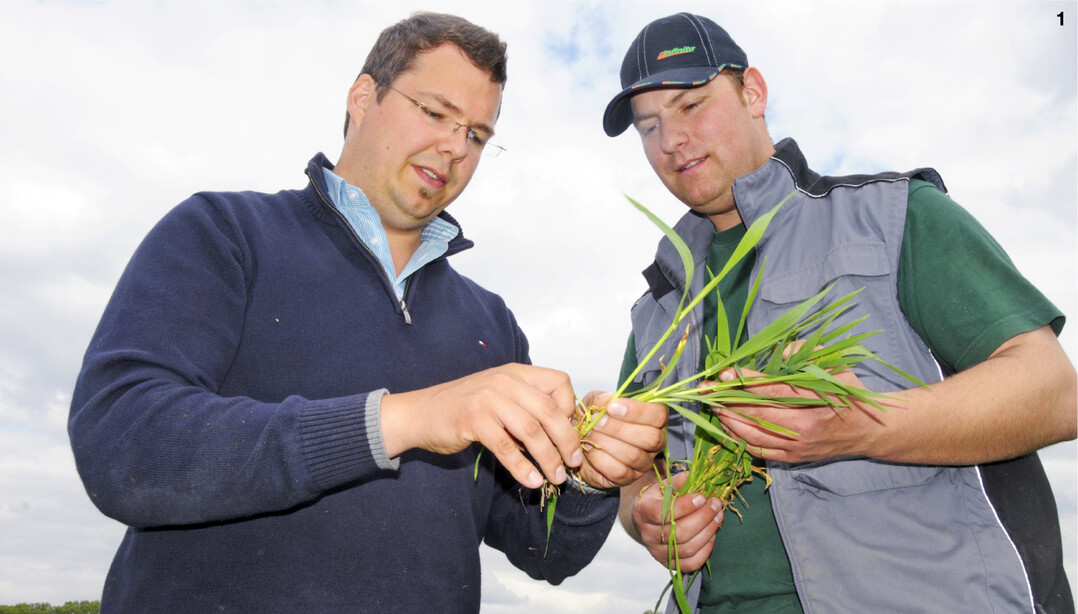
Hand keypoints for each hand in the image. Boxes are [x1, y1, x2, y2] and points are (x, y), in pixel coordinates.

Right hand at [380, 363, 580, 488]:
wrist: (421, 413)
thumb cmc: (463, 407)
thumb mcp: (499, 396)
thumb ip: (526, 407)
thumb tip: (561, 435)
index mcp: (516, 373)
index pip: (559, 382)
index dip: (570, 409)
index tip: (569, 432)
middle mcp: (505, 381)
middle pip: (550, 411)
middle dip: (567, 441)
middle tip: (573, 462)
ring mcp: (489, 399)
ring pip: (532, 431)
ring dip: (549, 458)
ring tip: (556, 477)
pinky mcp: (474, 420)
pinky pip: (506, 447)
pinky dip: (523, 468)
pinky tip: (531, 481)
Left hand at [575, 393, 666, 489]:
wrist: (580, 445)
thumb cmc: (595, 421)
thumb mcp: (596, 403)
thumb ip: (602, 400)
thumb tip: (608, 402)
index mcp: (652, 419)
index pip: (659, 415)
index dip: (637, 411)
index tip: (612, 407)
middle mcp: (654, 442)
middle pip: (651, 438)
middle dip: (620, 429)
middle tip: (597, 422)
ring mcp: (643, 462)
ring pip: (634, 455)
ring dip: (607, 443)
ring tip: (589, 434)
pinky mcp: (628, 477)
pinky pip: (619, 471)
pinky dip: (600, 459)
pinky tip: (588, 449)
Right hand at [630, 471, 722, 571]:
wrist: (647, 519)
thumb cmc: (658, 498)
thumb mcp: (663, 485)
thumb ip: (679, 481)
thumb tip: (696, 476)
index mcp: (642, 510)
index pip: (662, 513)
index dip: (684, 507)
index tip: (702, 497)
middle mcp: (647, 533)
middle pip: (678, 533)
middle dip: (703, 518)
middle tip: (716, 504)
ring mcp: (657, 551)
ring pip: (687, 548)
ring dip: (708, 532)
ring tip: (719, 517)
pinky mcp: (667, 563)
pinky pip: (690, 563)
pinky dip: (705, 550)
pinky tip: (712, 535)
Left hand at [713, 365, 889, 462]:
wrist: (869, 430)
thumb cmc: (849, 393)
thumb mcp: (835, 365)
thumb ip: (806, 354)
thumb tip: (778, 351)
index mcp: (817, 401)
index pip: (773, 391)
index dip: (745, 382)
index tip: (724, 374)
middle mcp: (806, 427)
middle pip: (757, 413)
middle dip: (727, 400)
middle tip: (705, 390)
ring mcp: (798, 446)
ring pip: (754, 434)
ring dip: (728, 420)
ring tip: (712, 405)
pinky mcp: (794, 458)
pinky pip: (759, 450)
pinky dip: (739, 438)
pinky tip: (726, 426)